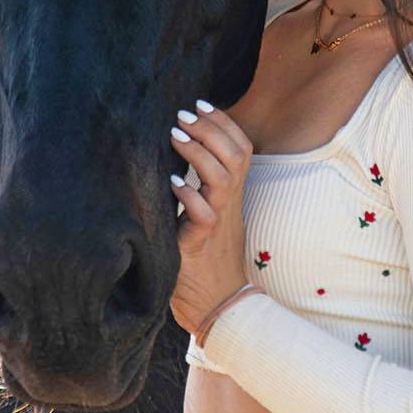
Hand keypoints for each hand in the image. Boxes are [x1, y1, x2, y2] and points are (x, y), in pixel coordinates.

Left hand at [167, 100, 253, 335]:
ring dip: (198, 152)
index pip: (241, 148)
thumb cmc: (207, 262)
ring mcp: (219, 224)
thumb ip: (203, 189)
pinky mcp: (200, 245)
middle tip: (183, 114)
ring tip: (175, 136)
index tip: (199, 104)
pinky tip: (171, 183)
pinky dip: (188, 195)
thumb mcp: (209, 218)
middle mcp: (230, 205)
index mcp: (232, 196)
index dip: (223, 123)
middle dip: (211, 128)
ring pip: (223, 177)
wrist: (220, 308)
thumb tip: (178, 157)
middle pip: (236, 154)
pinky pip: (203, 215)